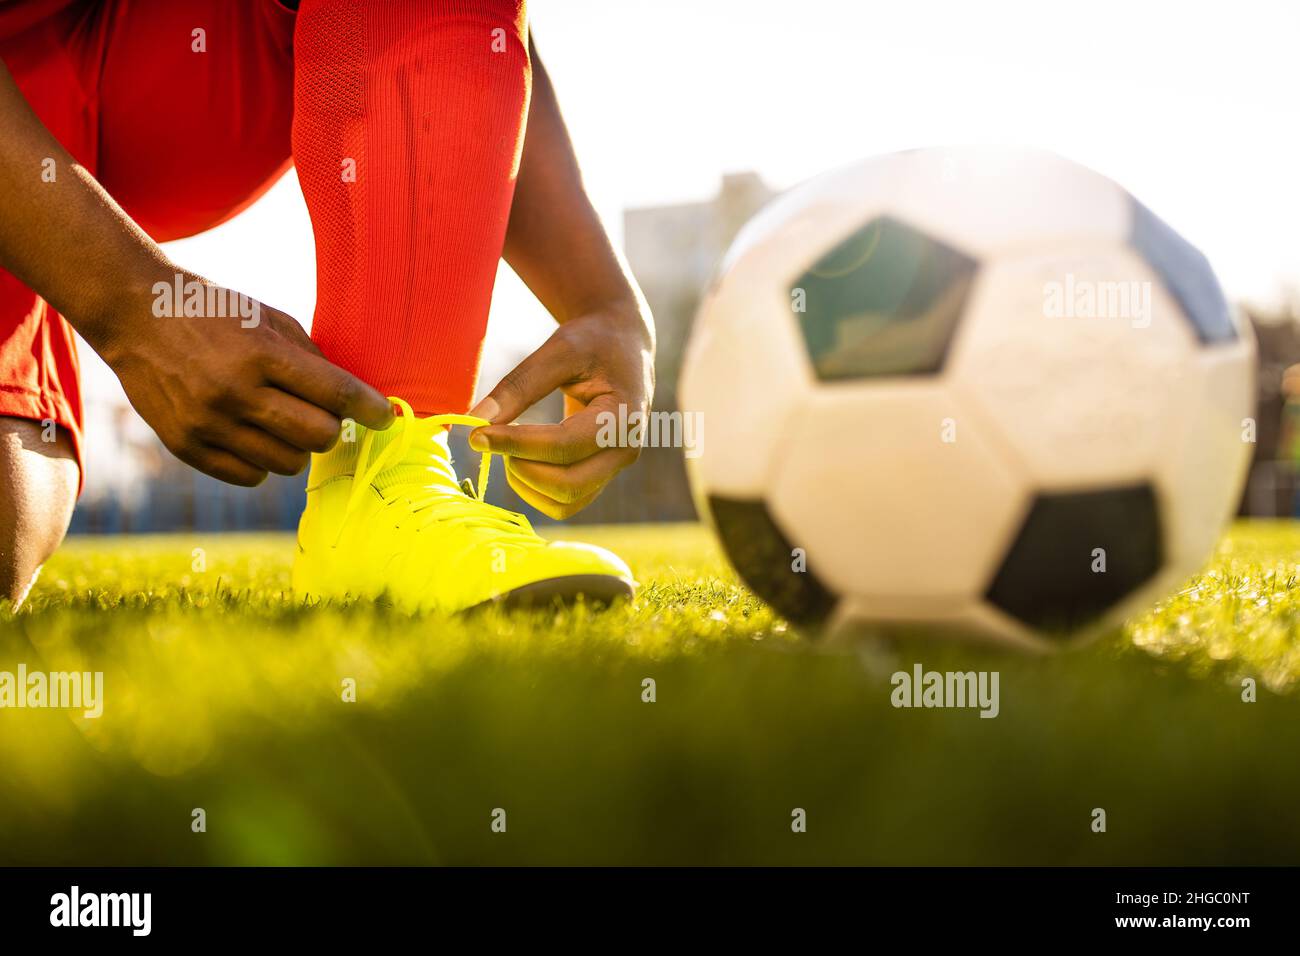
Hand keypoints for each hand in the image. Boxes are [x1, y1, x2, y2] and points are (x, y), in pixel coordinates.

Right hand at [104, 273, 392, 484]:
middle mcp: (234, 392)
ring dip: (296, 446)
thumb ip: (315, 362)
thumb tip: (357, 402)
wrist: (136, 315)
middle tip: (322, 414)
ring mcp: (207, 424)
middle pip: (317, 437)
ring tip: (280, 419)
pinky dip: (262, 461)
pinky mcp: (186, 447)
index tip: (386, 417)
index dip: (370, 409)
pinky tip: (253, 435)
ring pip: (288, 464)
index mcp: (260, 354)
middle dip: (330, 428)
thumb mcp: (271, 320)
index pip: (336, 393)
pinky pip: (251, 476)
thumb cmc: (216, 313)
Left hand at [469, 304, 653, 517]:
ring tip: (509, 448)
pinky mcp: (601, 476)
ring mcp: (614, 468)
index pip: (564, 445)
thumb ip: (519, 386)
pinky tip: (520, 460)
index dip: (516, 443)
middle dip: (522, 468)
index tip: (477, 434)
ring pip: (566, 502)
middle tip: (494, 440)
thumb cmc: (593, 342)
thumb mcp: (559, 351)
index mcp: (622, 416)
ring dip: (526, 485)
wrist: (623, 345)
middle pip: (568, 485)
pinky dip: (535, 491)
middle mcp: (625, 450)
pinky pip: (566, 503)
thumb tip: (475, 421)